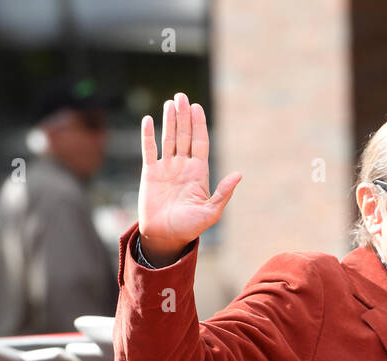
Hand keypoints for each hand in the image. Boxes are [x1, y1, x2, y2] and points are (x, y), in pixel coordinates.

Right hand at [137, 91, 241, 262]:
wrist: (165, 237)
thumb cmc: (189, 228)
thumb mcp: (211, 212)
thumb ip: (223, 193)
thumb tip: (239, 174)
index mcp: (199, 173)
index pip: (200, 142)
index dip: (199, 124)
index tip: (197, 107)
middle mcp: (183, 166)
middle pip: (184, 135)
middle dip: (184, 116)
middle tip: (182, 96)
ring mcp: (166, 168)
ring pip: (168, 138)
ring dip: (169, 120)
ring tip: (170, 103)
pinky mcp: (150, 173)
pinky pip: (149, 150)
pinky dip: (148, 135)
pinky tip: (148, 120)